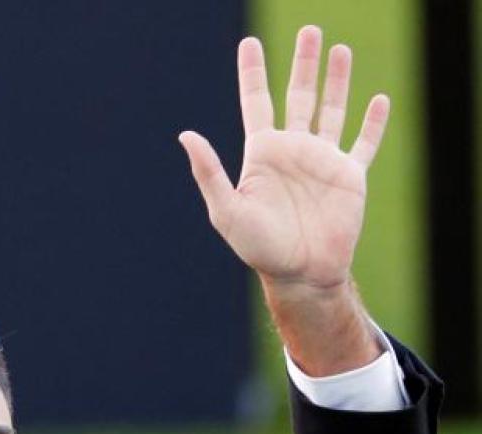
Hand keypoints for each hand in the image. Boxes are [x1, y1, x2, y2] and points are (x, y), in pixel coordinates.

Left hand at [180, 26, 387, 374]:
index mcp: (261, 153)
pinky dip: (373, 122)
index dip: (253, 72)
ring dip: (337, 80)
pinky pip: (363, 143)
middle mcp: (292, 150)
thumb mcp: (227, 209)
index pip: (256, 101)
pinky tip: (379, 99)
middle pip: (299, 95)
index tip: (249, 42)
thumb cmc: (258, 247)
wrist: (300, 274)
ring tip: (338, 49)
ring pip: (332, 109)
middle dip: (304, 62)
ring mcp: (322, 161)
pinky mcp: (349, 177)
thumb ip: (209, 172)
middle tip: (311, 29)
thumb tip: (186, 135)